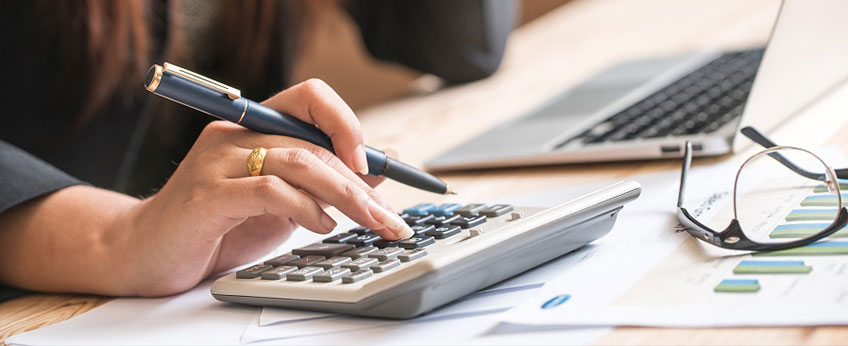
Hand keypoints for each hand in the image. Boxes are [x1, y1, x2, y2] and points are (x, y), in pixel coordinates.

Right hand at [0, 79, 411, 296]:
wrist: (143, 253)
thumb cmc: (215, 226)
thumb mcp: (280, 202)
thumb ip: (319, 183)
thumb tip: (377, 167)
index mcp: (253, 127)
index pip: (310, 97)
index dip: (347, 123)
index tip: (373, 162)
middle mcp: (236, 136)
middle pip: (315, 143)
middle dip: (361, 182)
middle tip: (389, 215)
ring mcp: (219, 162)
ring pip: (300, 161)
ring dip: (345, 195)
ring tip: (368, 221)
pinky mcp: (208, 195)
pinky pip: (271, 190)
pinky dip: (305, 208)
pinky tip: (321, 225)